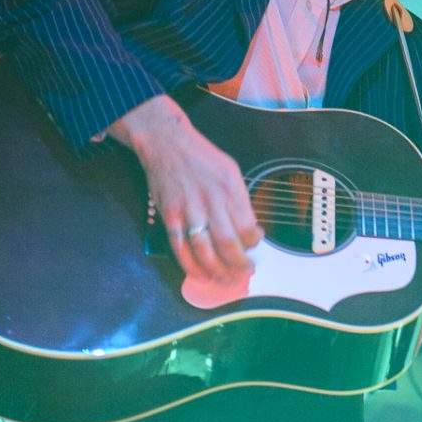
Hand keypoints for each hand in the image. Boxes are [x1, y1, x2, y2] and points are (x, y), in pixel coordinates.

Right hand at [106, 94, 262, 283]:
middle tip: (246, 272)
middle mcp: (212, 200)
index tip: (255, 247)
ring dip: (218, 271)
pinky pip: (181, 248)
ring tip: (227, 279)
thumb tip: (247, 227)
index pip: (248, 226)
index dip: (254, 243)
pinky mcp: (170, 215)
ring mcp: (189, 210)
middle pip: (229, 244)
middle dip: (240, 264)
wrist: (166, 142)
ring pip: (205, 251)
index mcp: (231, 187)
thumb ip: (238, 198)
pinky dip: (191, 266)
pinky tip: (201, 274)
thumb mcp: (230, 170)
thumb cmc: (201, 156)